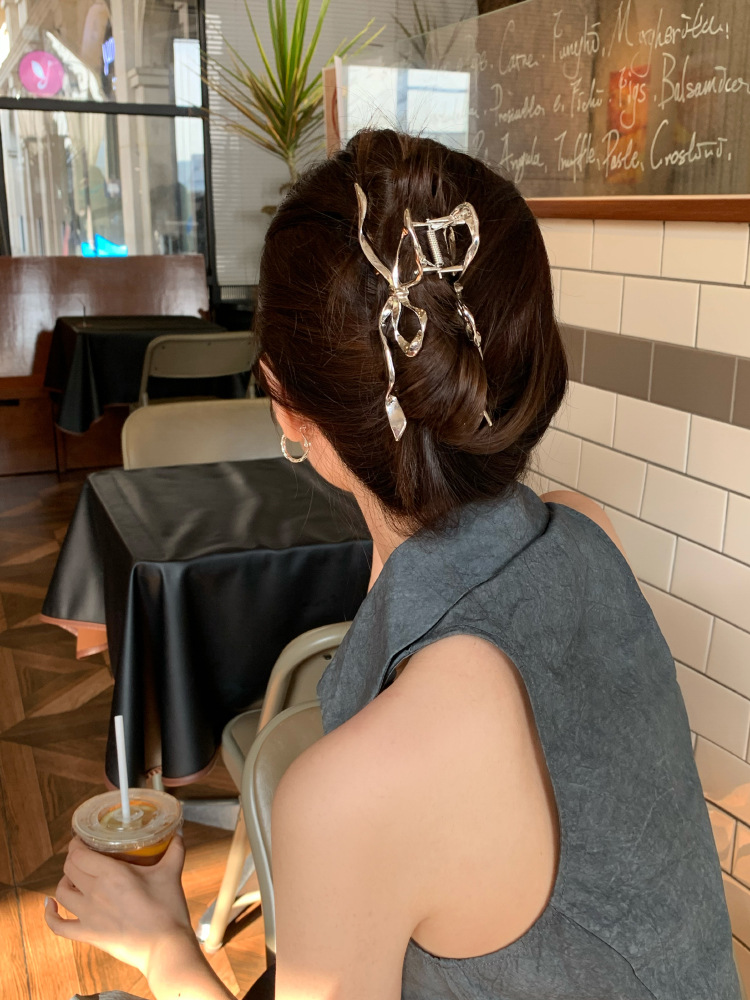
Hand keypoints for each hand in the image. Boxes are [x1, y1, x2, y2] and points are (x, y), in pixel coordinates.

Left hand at [45, 834, 199, 978]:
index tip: (83, 838)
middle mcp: (95, 892)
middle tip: (84, 854)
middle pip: (69, 869)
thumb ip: (174, 850)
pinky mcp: (88, 934)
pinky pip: (59, 925)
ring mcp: (88, 915)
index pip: (80, 853)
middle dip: (73, 858)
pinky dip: (50, 914)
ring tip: (75, 876)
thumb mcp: (171, 873)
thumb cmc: (167, 909)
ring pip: (62, 892)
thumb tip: (177, 833)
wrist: (165, 946)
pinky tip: (50, 905)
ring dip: (65, 880)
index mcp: (112, 873)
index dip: (77, 843)